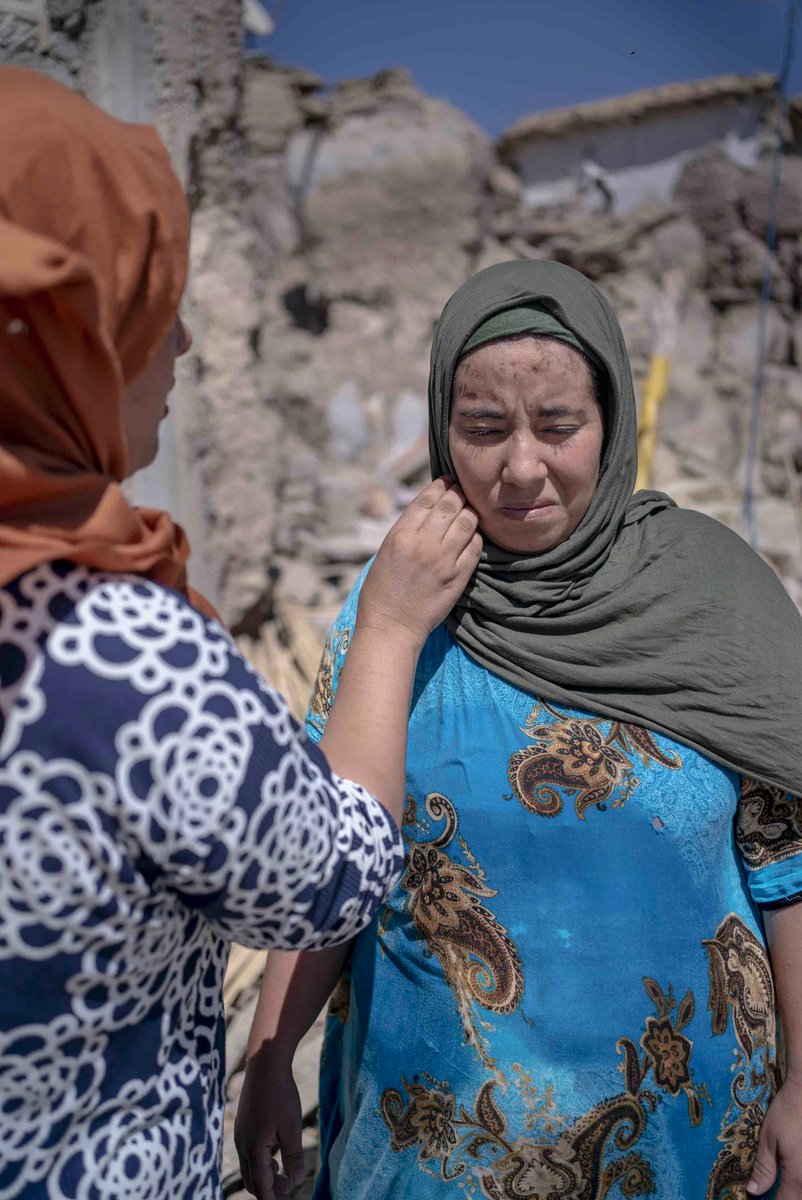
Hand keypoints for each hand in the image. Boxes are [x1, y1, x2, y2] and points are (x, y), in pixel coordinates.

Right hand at [234, 1049, 303, 1199]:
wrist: (265, 1064)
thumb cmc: (280, 1095)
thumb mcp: (292, 1127)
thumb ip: (294, 1156)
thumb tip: (296, 1181)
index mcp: (253, 1149)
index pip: (261, 1187)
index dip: (273, 1199)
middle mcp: (242, 1144)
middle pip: (252, 1180)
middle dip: (269, 1190)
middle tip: (289, 1192)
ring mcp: (240, 1134)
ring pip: (250, 1167)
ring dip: (266, 1176)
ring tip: (285, 1177)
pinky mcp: (243, 1125)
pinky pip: (249, 1153)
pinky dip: (261, 1162)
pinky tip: (276, 1157)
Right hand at [357, 476, 481, 646]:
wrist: (391, 627)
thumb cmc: (381, 592)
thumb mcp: (385, 553)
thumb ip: (406, 531)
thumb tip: (426, 511)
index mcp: (401, 535)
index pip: (427, 499)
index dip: (440, 486)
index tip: (447, 481)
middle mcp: (423, 543)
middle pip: (450, 505)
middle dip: (458, 493)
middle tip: (462, 490)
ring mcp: (443, 560)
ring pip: (467, 522)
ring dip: (470, 512)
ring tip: (469, 511)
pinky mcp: (458, 577)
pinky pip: (475, 547)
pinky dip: (476, 536)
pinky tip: (472, 535)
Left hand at [747, 1077, 801, 1196]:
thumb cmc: (788, 1113)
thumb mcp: (769, 1140)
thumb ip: (763, 1169)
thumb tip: (754, 1191)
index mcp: (797, 1178)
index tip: (760, 1198)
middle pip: (797, 1199)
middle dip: (785, 1197)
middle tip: (772, 1191)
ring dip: (794, 1191)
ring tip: (783, 1185)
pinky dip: (800, 1184)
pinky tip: (793, 1177)